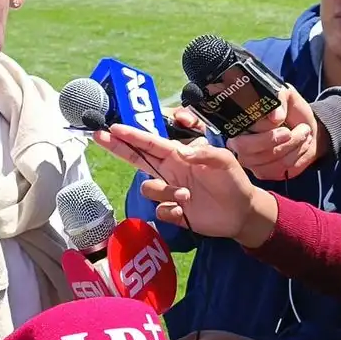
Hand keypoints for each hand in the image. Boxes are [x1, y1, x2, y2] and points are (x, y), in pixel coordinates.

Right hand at [93, 123, 277, 246]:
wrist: (242, 211)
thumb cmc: (233, 180)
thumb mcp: (224, 160)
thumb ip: (204, 153)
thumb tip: (182, 154)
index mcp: (178, 155)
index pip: (150, 143)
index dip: (131, 135)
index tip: (112, 127)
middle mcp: (169, 171)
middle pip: (136, 158)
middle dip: (118, 147)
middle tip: (99, 136)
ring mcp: (169, 192)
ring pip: (149, 189)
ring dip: (166, 192)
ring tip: (188, 196)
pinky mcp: (172, 212)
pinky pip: (160, 211)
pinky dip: (173, 212)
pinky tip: (187, 212)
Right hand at [226, 84, 324, 180]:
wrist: (307, 129)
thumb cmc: (292, 111)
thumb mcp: (286, 95)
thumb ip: (279, 98)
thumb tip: (275, 116)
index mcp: (238, 123)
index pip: (239, 130)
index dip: (261, 128)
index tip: (280, 120)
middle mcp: (237, 142)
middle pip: (247, 149)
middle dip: (275, 140)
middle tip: (292, 131)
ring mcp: (249, 161)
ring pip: (267, 159)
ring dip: (291, 146)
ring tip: (302, 133)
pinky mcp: (263, 172)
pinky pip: (277, 170)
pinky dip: (295, 157)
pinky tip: (300, 146)